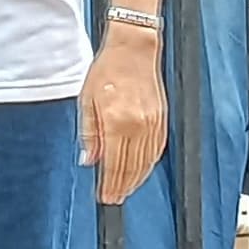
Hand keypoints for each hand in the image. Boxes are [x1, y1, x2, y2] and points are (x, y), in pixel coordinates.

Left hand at [81, 26, 168, 206]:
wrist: (133, 49)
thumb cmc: (107, 70)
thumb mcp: (87, 100)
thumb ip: (89, 133)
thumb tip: (89, 160)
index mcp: (116, 122)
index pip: (113, 164)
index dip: (109, 184)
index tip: (104, 196)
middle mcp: (137, 126)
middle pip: (131, 167)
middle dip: (122, 187)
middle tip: (114, 199)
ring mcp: (152, 123)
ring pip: (146, 162)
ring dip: (136, 179)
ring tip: (126, 190)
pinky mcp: (161, 118)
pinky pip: (157, 149)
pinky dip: (149, 164)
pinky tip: (142, 170)